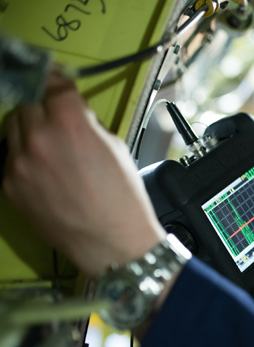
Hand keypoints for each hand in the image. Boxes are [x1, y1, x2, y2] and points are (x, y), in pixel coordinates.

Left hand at [2, 74, 165, 275]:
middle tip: (56, 118)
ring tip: (49, 146)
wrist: (112, 241)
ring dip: (30, 129)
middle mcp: (38, 137)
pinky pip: (11, 158)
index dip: (56, 79)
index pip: (52, 84)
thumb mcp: (116, 146)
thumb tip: (72, 114)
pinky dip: (25, 158)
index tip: (56, 78)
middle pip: (28, 103)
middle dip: (42, 106)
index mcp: (71, 123)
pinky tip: (45, 172)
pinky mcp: (9, 185)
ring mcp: (18, 163)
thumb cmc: (123, 196)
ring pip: (14, 128)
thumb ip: (87, 124)